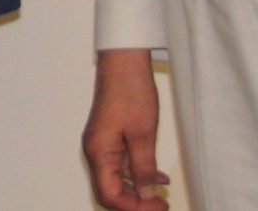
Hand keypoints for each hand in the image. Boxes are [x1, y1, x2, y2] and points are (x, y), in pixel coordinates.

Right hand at [82, 49, 167, 209]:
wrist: (124, 60)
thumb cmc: (129, 90)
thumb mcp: (143, 134)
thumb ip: (143, 168)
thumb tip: (146, 194)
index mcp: (98, 151)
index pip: (109, 195)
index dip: (134, 207)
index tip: (157, 206)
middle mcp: (96, 150)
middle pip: (110, 190)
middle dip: (135, 202)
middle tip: (160, 205)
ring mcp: (102, 142)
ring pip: (116, 178)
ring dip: (138, 188)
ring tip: (162, 193)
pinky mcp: (109, 135)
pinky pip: (120, 164)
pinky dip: (137, 173)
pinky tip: (157, 174)